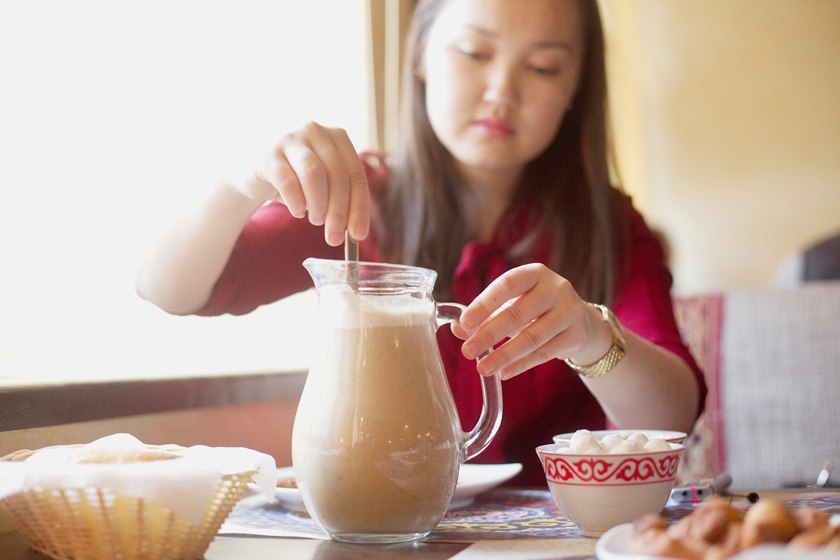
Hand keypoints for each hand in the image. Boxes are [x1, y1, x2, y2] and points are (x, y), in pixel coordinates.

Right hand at [236, 121, 369, 245]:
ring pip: (314, 174)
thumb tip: (357, 233)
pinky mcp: (269, 153)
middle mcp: (316, 131)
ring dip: (318, 205)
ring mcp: (291, 139)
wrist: (258, 175)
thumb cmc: (299, 181)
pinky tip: (297, 212)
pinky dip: (296, 203)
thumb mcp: (326, 187)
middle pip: (337, 175)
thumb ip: (343, 202)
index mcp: (338, 137)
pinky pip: (287, 182)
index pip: (356, 174)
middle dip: (338, 211)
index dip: (359, 207)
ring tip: (315, 220)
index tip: (358, 235)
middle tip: (334, 237)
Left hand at [453, 263, 610, 378]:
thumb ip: (486, 315)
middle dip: (489, 334)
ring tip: (483, 368)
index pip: (507, 284)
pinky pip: (545, 353)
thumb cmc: (537, 309)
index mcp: (535, 273)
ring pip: (533, 337)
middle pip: (518, 313)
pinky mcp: (577, 335)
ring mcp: (570, 311)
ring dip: (504, 355)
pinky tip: (504, 372)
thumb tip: (457, 328)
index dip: (484, 303)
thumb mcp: (513, 304)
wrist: (581, 322)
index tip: (464, 323)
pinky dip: (522, 364)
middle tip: (467, 351)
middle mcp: (556, 288)